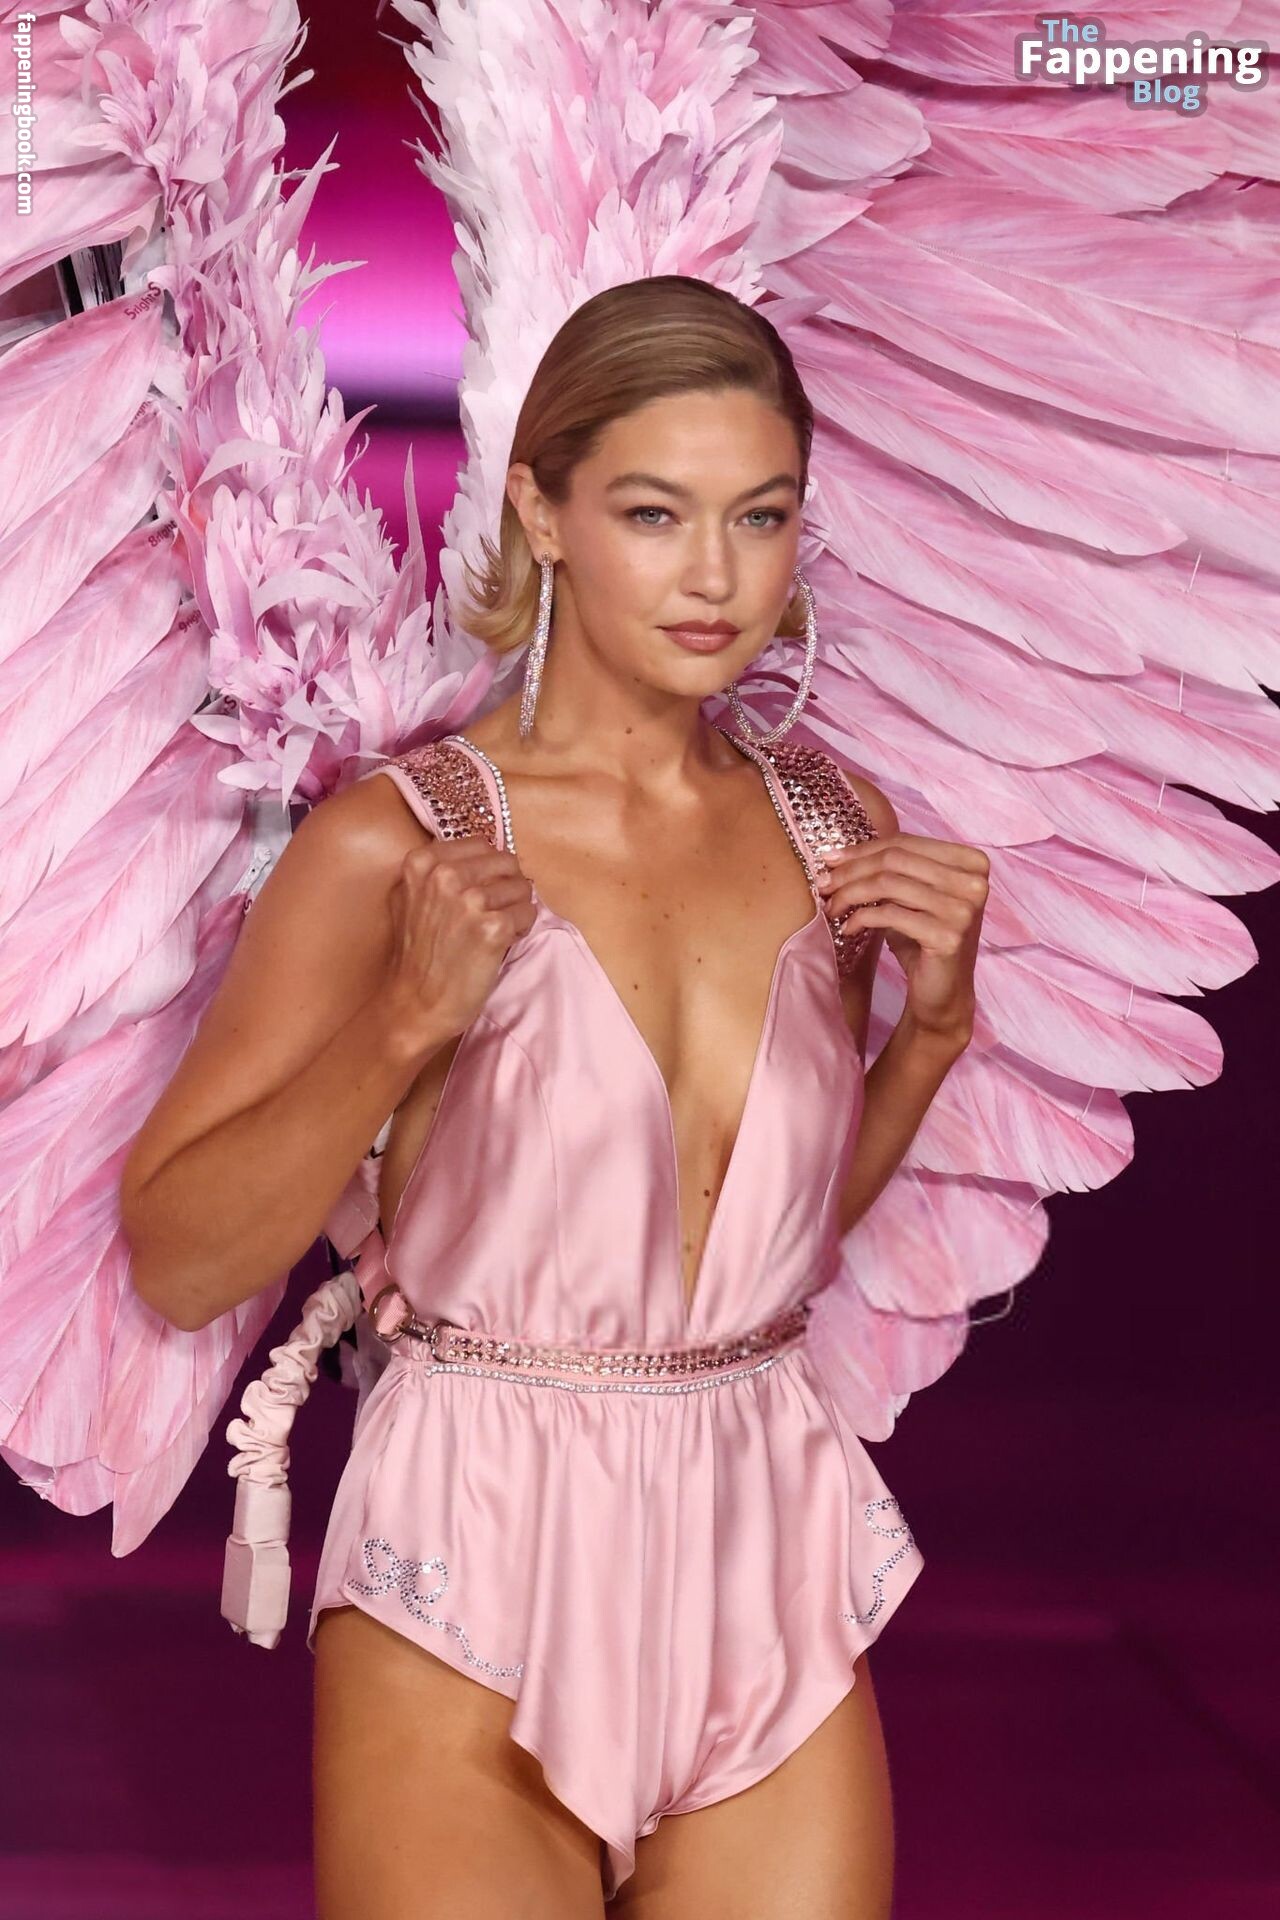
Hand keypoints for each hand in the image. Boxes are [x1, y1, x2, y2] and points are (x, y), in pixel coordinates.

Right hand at [381, 836, 536, 1056]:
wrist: (414, 1005)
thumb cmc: (414, 956)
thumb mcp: (408, 899)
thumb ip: (435, 871)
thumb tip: (480, 852)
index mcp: (423, 862)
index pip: (481, 844)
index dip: (489, 869)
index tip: (484, 889)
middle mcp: (446, 875)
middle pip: (506, 862)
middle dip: (508, 887)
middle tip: (495, 911)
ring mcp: (470, 901)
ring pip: (522, 888)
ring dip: (515, 910)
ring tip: (494, 932)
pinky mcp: (493, 928)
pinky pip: (528, 914)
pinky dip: (521, 930)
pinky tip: (500, 944)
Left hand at [816, 833, 987, 1044]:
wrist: (943, 993)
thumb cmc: (923, 939)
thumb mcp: (909, 896)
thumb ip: (889, 870)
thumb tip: (835, 854)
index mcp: (972, 862)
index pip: (906, 844)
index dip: (862, 849)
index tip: (829, 859)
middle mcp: (974, 882)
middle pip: (895, 861)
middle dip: (851, 871)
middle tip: (822, 883)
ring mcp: (965, 909)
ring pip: (889, 884)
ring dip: (850, 894)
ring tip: (831, 907)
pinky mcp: (949, 936)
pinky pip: (889, 914)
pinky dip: (860, 919)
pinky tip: (847, 929)